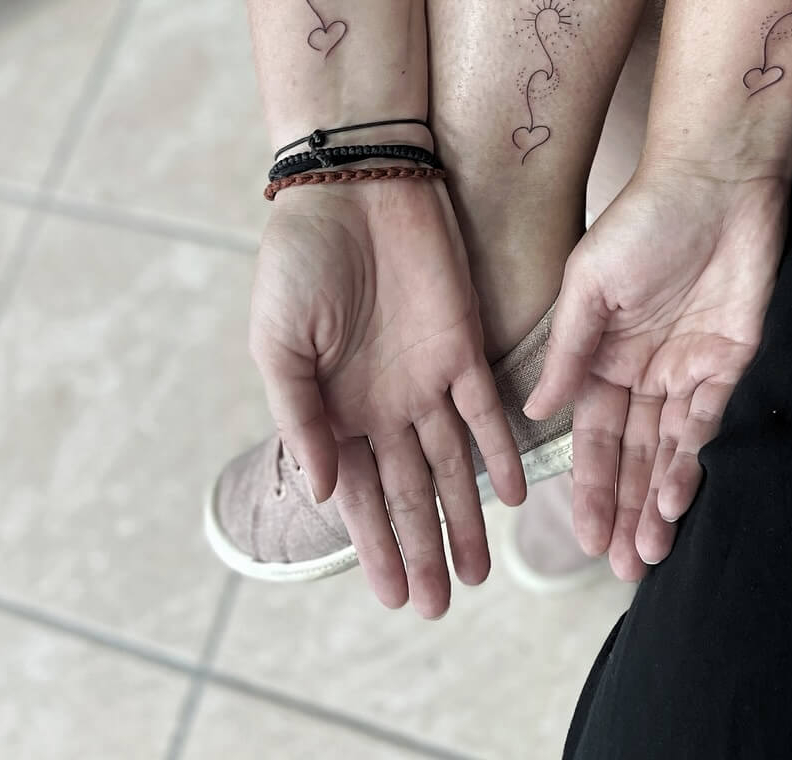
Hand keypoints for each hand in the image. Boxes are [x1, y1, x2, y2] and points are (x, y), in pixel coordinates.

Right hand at [249, 176, 526, 617]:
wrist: (352, 185)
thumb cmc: (299, 260)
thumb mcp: (277, 341)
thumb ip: (300, 415)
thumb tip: (326, 492)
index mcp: (334, 410)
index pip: (361, 497)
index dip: (376, 547)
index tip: (392, 598)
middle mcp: (385, 405)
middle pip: (412, 492)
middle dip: (425, 548)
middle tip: (440, 606)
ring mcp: (427, 378)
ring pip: (453, 464)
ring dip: (465, 517)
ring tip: (479, 573)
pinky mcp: (463, 344)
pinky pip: (487, 409)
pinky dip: (500, 452)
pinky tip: (513, 496)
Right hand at [522, 167, 788, 580]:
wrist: (715, 182)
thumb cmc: (642, 220)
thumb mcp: (589, 285)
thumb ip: (568, 351)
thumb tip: (535, 410)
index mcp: (603, 356)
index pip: (592, 436)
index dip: (587, 487)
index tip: (582, 536)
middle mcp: (645, 372)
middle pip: (631, 456)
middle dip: (624, 511)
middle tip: (619, 567)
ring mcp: (689, 369)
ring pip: (670, 452)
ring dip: (656, 501)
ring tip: (646, 551)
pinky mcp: (732, 362)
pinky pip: (710, 424)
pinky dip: (693, 463)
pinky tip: (675, 498)